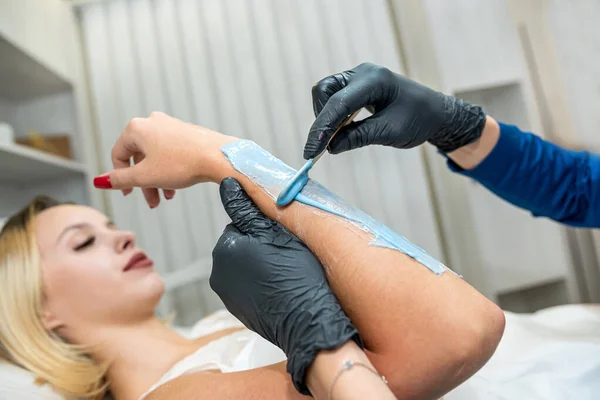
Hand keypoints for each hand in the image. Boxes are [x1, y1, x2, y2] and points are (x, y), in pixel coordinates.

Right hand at [94, 112, 235, 206]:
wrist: (219, 157)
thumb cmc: (182, 164)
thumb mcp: (145, 176)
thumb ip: (120, 179)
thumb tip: (100, 181)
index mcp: (137, 128)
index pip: (118, 154)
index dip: (119, 177)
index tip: (128, 194)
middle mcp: (153, 121)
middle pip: (139, 157)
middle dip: (144, 183)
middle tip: (152, 202)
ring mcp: (171, 125)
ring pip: (156, 157)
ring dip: (158, 179)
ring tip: (167, 198)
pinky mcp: (186, 132)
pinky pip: (171, 153)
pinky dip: (170, 170)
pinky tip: (178, 186)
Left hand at [211, 177, 360, 394]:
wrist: (307, 321)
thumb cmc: (296, 273)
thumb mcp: (274, 232)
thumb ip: (245, 207)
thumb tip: (226, 184)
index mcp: (224, 248)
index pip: (242, 224)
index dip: (265, 229)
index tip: (282, 240)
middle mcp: (219, 272)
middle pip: (242, 245)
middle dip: (260, 247)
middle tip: (285, 257)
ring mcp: (228, 295)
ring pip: (247, 266)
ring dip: (261, 266)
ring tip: (285, 274)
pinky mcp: (239, 311)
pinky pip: (250, 287)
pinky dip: (262, 285)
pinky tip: (280, 289)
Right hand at [304, 62, 486, 158]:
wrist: (435, 112)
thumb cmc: (418, 120)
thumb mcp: (389, 132)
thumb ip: (358, 137)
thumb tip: (330, 147)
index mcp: (375, 81)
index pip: (338, 103)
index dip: (321, 129)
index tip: (311, 152)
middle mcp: (363, 73)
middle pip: (324, 91)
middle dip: (321, 118)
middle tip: (326, 144)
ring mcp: (358, 77)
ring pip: (325, 93)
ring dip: (325, 116)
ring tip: (334, 137)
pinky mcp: (356, 85)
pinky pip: (333, 96)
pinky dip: (332, 114)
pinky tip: (340, 130)